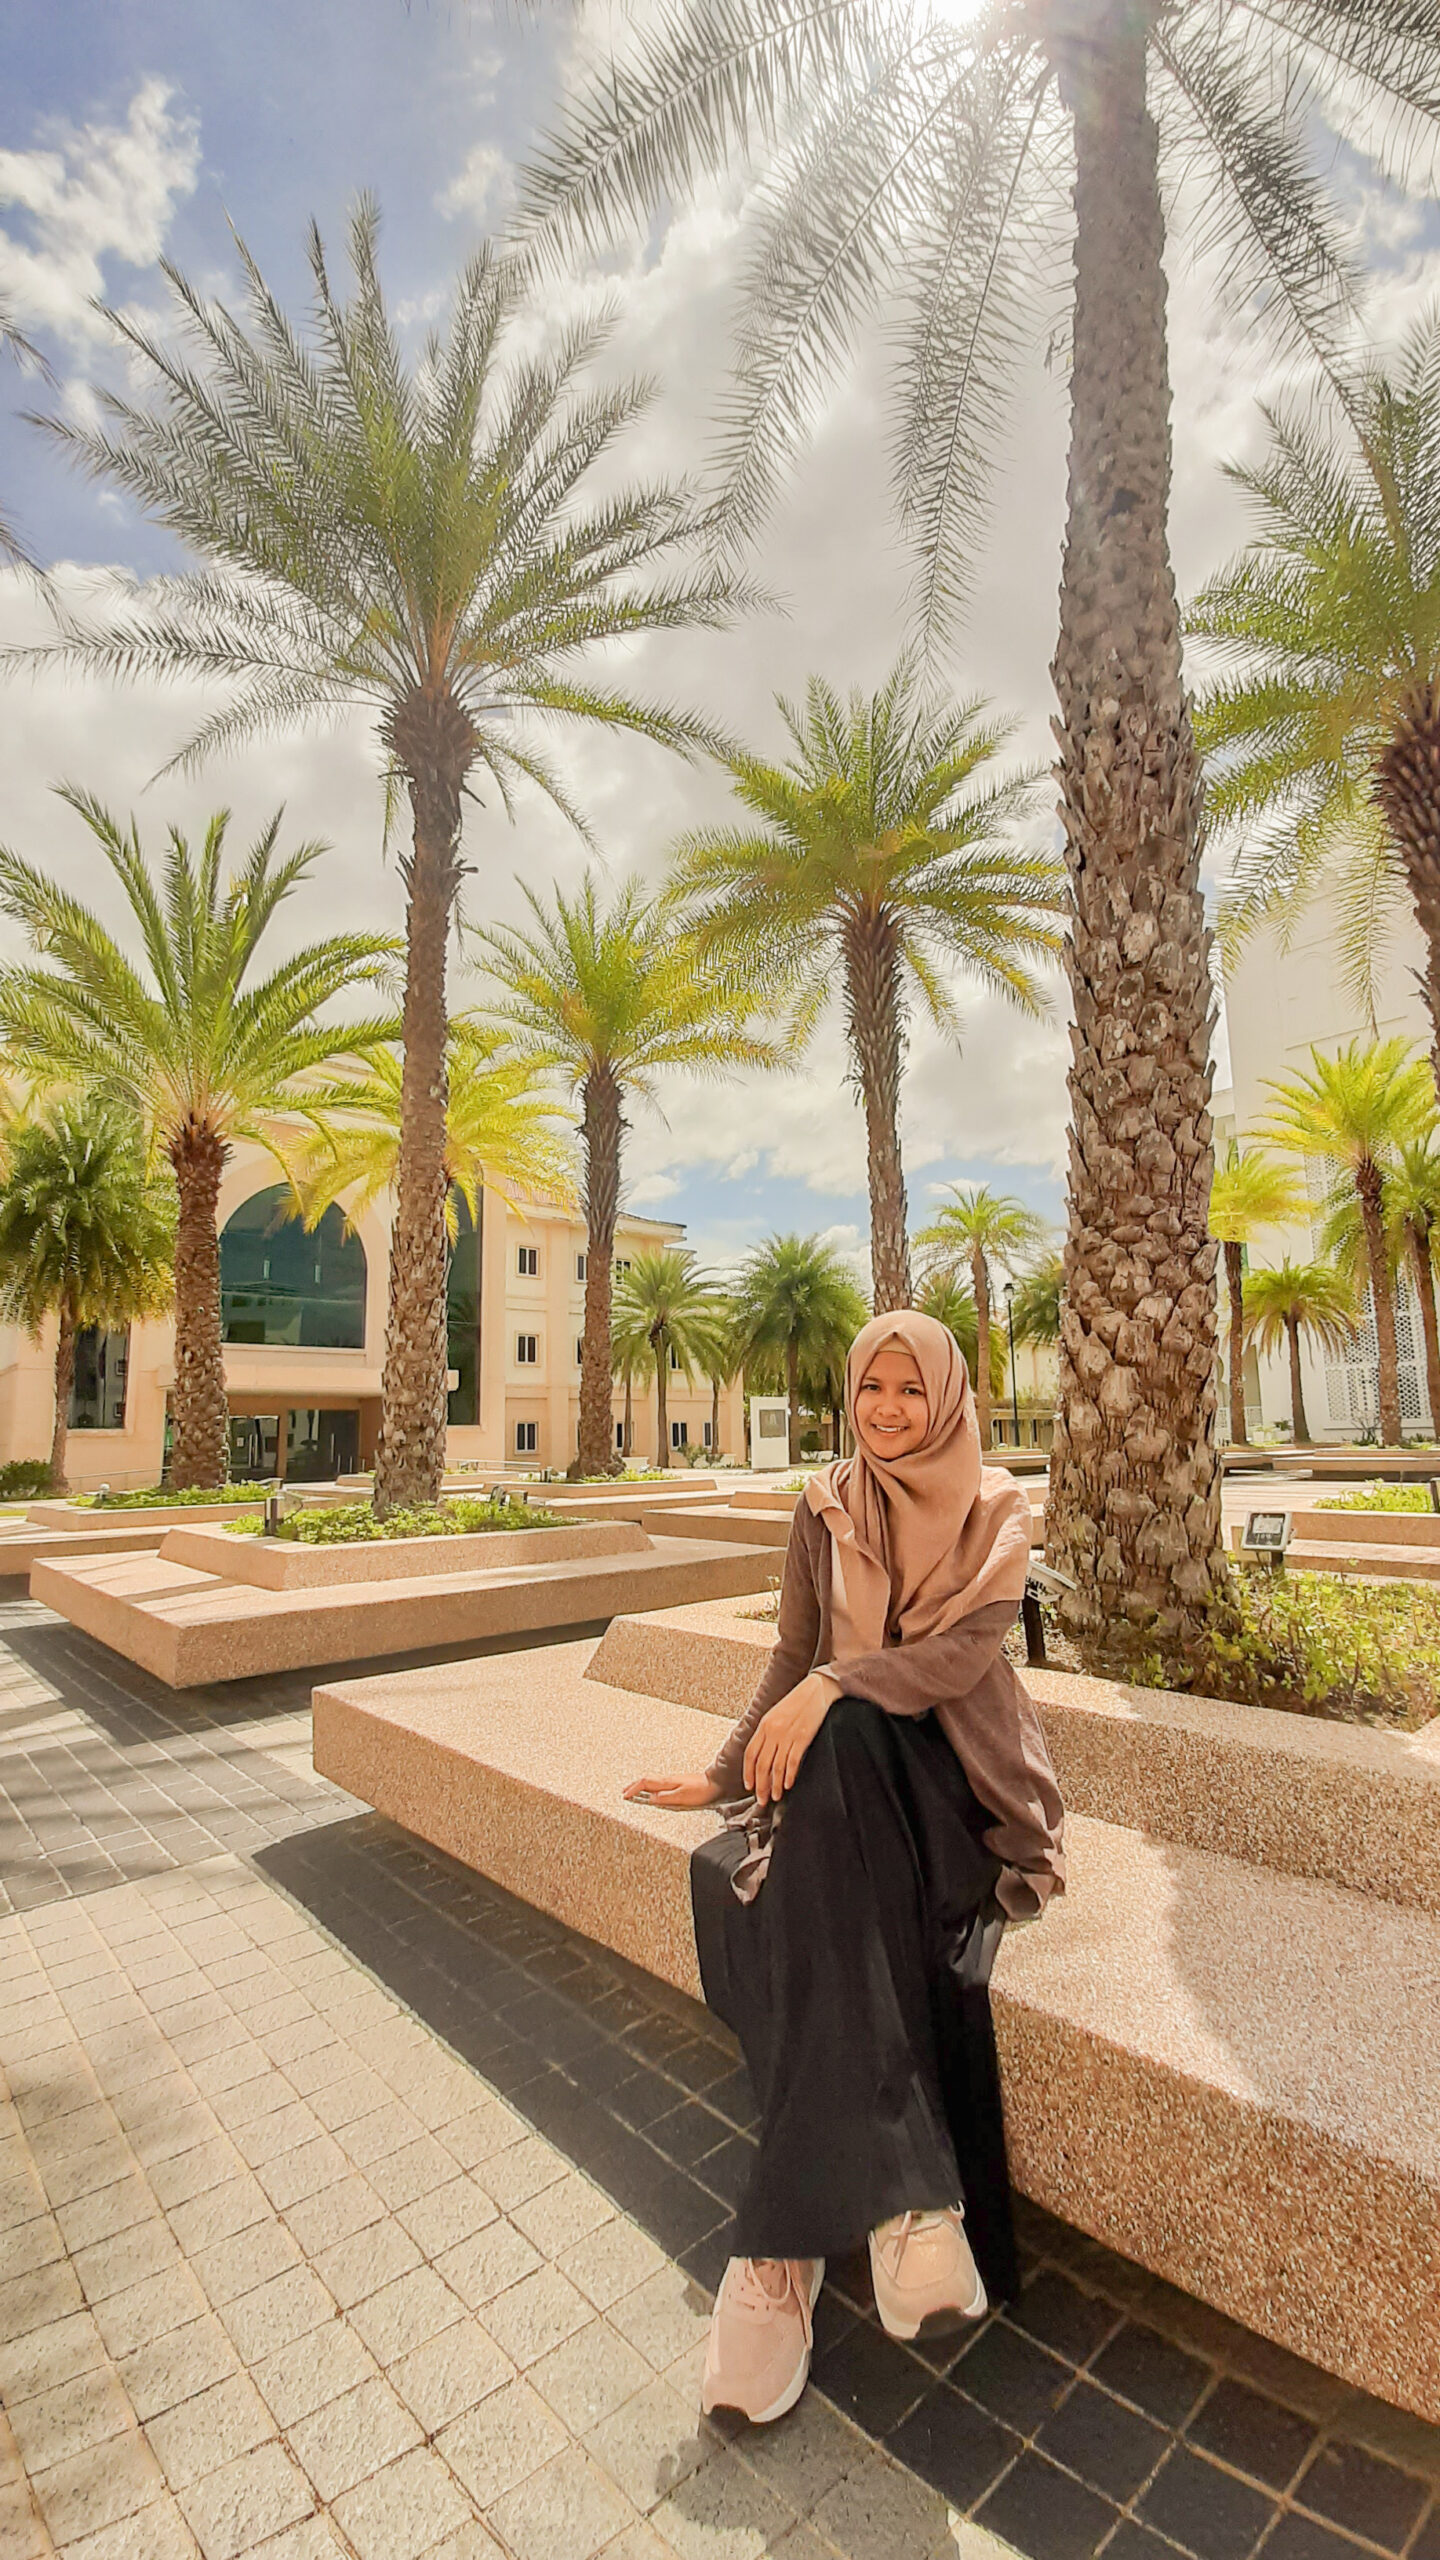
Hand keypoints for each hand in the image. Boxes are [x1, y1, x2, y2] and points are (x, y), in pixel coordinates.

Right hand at [623, 1771, 721, 1809]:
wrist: (716, 1783)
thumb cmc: (701, 1791)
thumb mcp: (682, 1797)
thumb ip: (665, 1798)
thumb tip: (649, 1798)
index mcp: (667, 1782)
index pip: (645, 1783)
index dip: (633, 1789)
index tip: (625, 1796)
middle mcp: (668, 1779)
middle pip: (646, 1780)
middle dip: (633, 1786)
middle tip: (623, 1792)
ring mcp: (673, 1780)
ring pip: (651, 1781)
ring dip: (640, 1785)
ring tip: (633, 1791)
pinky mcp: (678, 1782)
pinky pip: (658, 1783)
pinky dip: (649, 1786)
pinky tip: (651, 1790)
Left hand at [743, 1673, 838, 1806]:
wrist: (816, 1690)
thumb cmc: (796, 1703)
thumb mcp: (775, 1715)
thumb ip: (767, 1732)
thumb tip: (761, 1754)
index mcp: (763, 1725)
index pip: (750, 1754)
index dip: (748, 1773)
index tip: (749, 1786)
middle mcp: (772, 1731)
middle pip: (762, 1764)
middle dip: (760, 1785)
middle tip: (761, 1799)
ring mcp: (787, 1735)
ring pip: (776, 1766)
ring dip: (775, 1785)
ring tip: (775, 1796)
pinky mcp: (802, 1737)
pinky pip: (792, 1761)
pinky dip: (789, 1775)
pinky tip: (788, 1785)